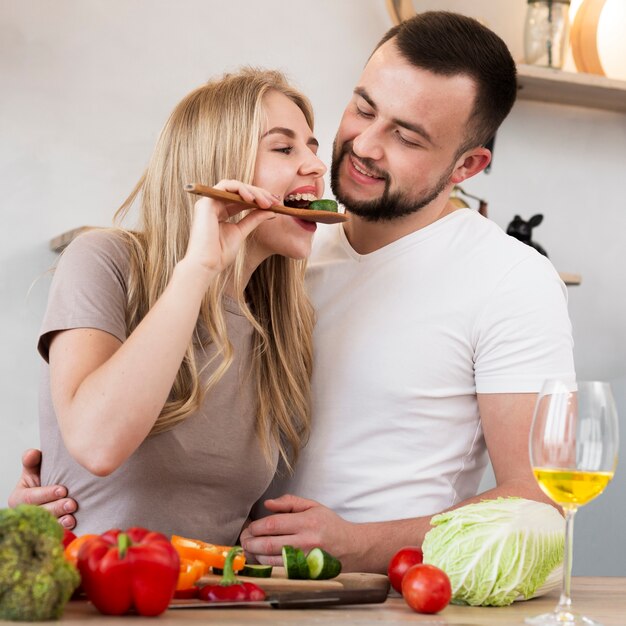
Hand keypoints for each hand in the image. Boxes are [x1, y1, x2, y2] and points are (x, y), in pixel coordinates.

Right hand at [7, 449, 77, 528]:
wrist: (54, 491)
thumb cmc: (42, 478)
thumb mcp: (34, 469)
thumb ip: (32, 461)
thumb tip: (31, 453)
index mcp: (18, 498)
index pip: (30, 498)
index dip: (46, 494)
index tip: (62, 490)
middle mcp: (25, 514)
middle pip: (40, 513)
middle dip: (56, 508)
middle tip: (71, 504)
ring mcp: (36, 524)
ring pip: (47, 525)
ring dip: (60, 521)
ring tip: (72, 517)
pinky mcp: (47, 531)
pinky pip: (54, 533)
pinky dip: (63, 530)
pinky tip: (72, 525)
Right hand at [184, 180, 276, 277]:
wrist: (207, 264)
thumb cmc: (220, 253)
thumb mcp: (241, 232)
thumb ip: (254, 219)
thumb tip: (272, 211)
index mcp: (221, 212)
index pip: (241, 199)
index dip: (259, 198)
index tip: (276, 204)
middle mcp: (214, 205)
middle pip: (239, 191)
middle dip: (259, 194)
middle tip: (275, 201)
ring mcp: (209, 202)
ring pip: (234, 186)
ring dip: (252, 191)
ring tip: (265, 202)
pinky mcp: (206, 202)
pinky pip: (225, 186)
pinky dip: (240, 189)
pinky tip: (252, 199)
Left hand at [240, 494, 360, 570]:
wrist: (352, 547)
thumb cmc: (330, 524)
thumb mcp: (313, 506)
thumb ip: (289, 502)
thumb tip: (267, 504)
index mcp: (307, 522)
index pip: (274, 524)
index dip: (257, 526)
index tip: (250, 527)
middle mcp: (306, 541)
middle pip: (269, 543)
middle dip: (251, 542)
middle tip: (244, 539)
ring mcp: (305, 559)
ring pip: (271, 560)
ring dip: (255, 555)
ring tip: (250, 548)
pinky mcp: (305, 573)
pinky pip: (279, 571)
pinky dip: (266, 566)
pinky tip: (261, 559)